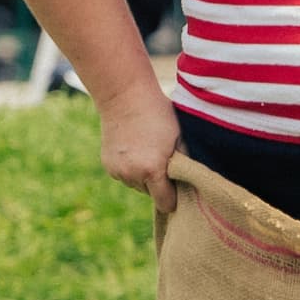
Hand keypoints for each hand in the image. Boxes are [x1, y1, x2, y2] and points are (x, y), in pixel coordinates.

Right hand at [96, 83, 179, 217]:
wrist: (124, 96)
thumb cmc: (159, 114)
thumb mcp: (179, 138)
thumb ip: (185, 164)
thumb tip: (191, 183)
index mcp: (152, 170)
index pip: (166, 203)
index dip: (174, 199)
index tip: (178, 190)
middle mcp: (132, 174)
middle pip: (150, 193)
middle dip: (158, 184)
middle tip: (162, 161)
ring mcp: (117, 171)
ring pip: (137, 185)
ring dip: (144, 177)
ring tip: (147, 152)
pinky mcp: (108, 165)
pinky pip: (124, 176)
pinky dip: (131, 169)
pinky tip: (134, 150)